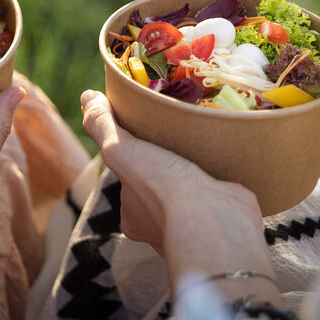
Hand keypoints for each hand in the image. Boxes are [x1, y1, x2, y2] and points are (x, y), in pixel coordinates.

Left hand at [80, 90, 279, 301]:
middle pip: (163, 182)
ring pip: (195, 186)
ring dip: (200, 165)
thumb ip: (102, 126)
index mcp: (134, 216)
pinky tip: (232, 151)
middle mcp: (163, 223)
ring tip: (206, 135)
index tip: (146, 133)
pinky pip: (224, 188)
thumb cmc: (159, 188)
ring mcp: (198, 219)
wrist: (214, 220)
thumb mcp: (120, 151)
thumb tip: (87, 96)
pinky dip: (227, 172)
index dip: (136, 157)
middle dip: (171, 160)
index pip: (131, 180)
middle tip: (180, 129)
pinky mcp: (227, 212)